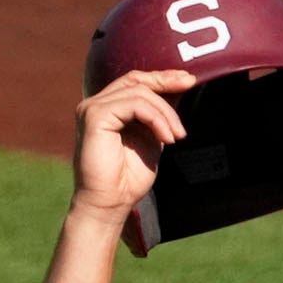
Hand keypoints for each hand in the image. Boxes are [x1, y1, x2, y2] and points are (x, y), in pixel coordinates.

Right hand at [72, 69, 194, 218]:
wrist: (110, 205)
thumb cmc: (127, 180)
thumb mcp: (151, 138)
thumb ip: (158, 114)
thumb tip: (179, 87)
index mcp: (106, 110)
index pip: (135, 82)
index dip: (162, 77)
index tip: (189, 81)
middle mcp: (95, 106)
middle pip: (135, 79)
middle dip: (165, 80)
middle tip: (190, 85)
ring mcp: (92, 109)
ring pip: (139, 92)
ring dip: (165, 112)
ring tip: (177, 135)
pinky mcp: (94, 117)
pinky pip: (134, 105)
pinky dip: (156, 118)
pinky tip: (166, 138)